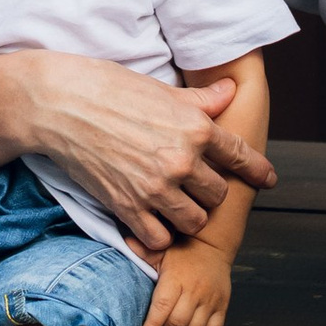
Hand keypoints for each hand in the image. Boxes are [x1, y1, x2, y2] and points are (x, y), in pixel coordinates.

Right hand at [1, 52, 275, 256]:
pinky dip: (159, 234)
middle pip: (219, 194)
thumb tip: (229, 91)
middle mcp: (182, 160)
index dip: (258, 170)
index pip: (240, 156)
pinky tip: (151, 220)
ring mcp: (155, 188)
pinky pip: (160, 238)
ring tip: (175, 205)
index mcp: (194, 127)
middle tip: (195, 185)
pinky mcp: (128, 207)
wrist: (58, 104)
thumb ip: (199, 100)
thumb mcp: (160, 89)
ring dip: (188, 216)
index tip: (267, 180)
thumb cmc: (107, 87)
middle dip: (210, 191)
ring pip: (195, 221)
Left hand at [141, 242, 231, 325]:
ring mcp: (211, 300)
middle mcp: (195, 290)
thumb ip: (143, 253)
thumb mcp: (161, 251)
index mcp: (176, 278)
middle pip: (177, 323)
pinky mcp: (222, 307)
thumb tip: (125, 242)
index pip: (163, 307)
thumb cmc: (181, 253)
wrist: (212, 248)